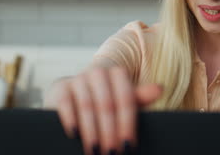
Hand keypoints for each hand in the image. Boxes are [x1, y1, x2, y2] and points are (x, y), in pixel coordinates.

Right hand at [44, 66, 162, 154]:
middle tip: (112, 153)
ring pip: (87, 106)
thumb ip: (139, 97)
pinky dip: (71, 120)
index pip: (126, 98)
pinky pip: (65, 103)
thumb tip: (159, 89)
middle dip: (110, 132)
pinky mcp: (60, 87)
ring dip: (92, 132)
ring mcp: (78, 79)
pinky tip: (74, 135)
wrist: (74, 95)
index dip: (127, 124)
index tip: (129, 146)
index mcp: (117, 73)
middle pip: (107, 104)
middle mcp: (97, 72)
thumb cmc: (106, 101)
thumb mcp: (124, 100)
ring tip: (96, 151)